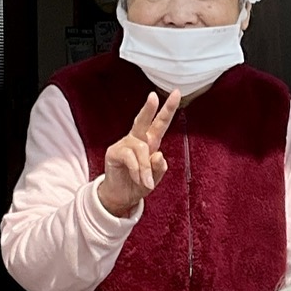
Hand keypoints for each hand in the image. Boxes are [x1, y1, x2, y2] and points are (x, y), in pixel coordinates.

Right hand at [97, 90, 182, 216]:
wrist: (121, 198)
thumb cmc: (138, 184)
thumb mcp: (155, 179)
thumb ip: (159, 169)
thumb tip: (158, 155)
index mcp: (150, 142)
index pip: (160, 123)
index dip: (168, 109)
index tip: (177, 93)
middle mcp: (137, 140)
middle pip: (143, 121)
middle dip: (149, 109)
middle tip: (154, 97)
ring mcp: (124, 145)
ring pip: (141, 149)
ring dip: (145, 168)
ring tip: (146, 182)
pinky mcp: (114, 152)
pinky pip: (130, 158)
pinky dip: (137, 171)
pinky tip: (138, 179)